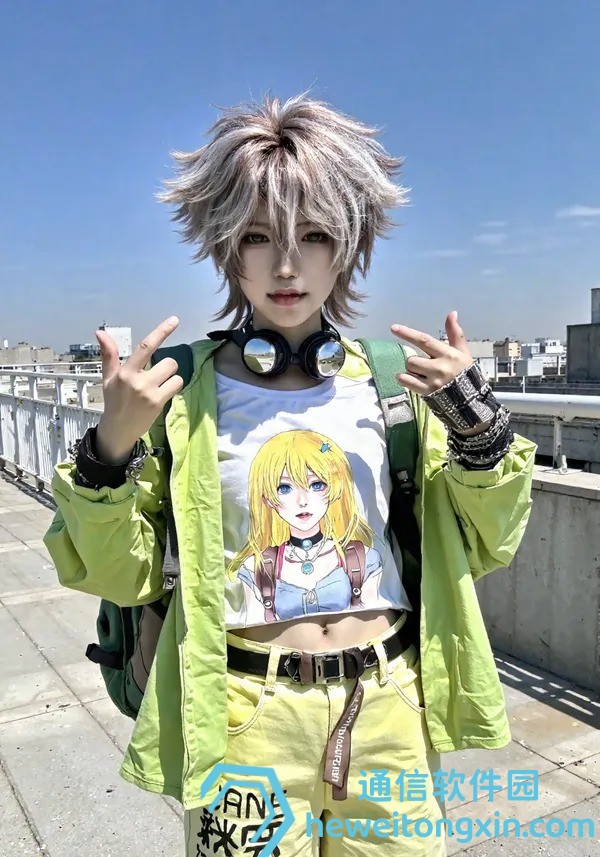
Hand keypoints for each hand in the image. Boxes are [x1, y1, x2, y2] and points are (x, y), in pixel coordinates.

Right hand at [95, 317, 183, 462]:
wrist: (118, 429)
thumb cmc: (114, 400)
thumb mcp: (109, 377)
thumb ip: (109, 355)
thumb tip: (100, 332)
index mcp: (125, 371)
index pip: (145, 346)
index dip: (161, 331)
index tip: (174, 320)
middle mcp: (138, 380)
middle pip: (168, 361)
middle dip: (166, 367)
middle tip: (156, 376)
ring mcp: (150, 393)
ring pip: (175, 374)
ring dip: (171, 378)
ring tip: (159, 387)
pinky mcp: (159, 403)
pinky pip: (176, 386)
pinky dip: (173, 388)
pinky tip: (162, 395)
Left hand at [391, 311, 489, 435]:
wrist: (470, 397)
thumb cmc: (464, 372)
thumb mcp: (462, 351)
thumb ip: (455, 332)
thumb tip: (452, 313)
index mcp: (448, 354)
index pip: (424, 340)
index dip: (407, 333)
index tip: (393, 328)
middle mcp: (439, 367)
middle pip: (412, 359)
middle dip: (413, 360)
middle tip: (421, 365)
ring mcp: (433, 381)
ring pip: (409, 369)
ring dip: (410, 370)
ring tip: (420, 374)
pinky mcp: (427, 392)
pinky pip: (407, 382)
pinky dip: (404, 379)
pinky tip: (409, 379)